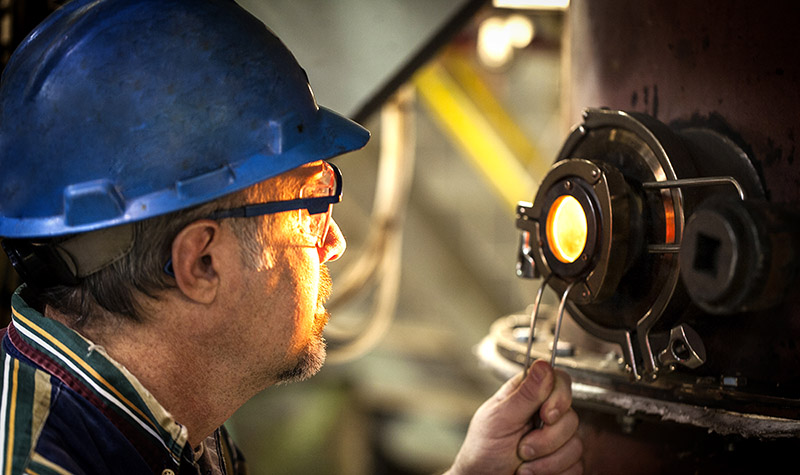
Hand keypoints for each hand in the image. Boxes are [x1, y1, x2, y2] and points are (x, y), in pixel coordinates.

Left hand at [446, 360, 582, 473]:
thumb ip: (524, 394)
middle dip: (546, 439)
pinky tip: (533, 473)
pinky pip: (577, 465)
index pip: (559, 381)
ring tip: (523, 466)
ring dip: (547, 461)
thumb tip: (543, 365)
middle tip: (522, 448)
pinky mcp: (564, 462)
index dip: (559, 397)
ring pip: (576, 443)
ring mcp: (556, 439)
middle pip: (571, 416)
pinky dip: (553, 473)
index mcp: (527, 395)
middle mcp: (544, 414)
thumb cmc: (482, 451)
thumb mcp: (499, 420)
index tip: (545, 415)